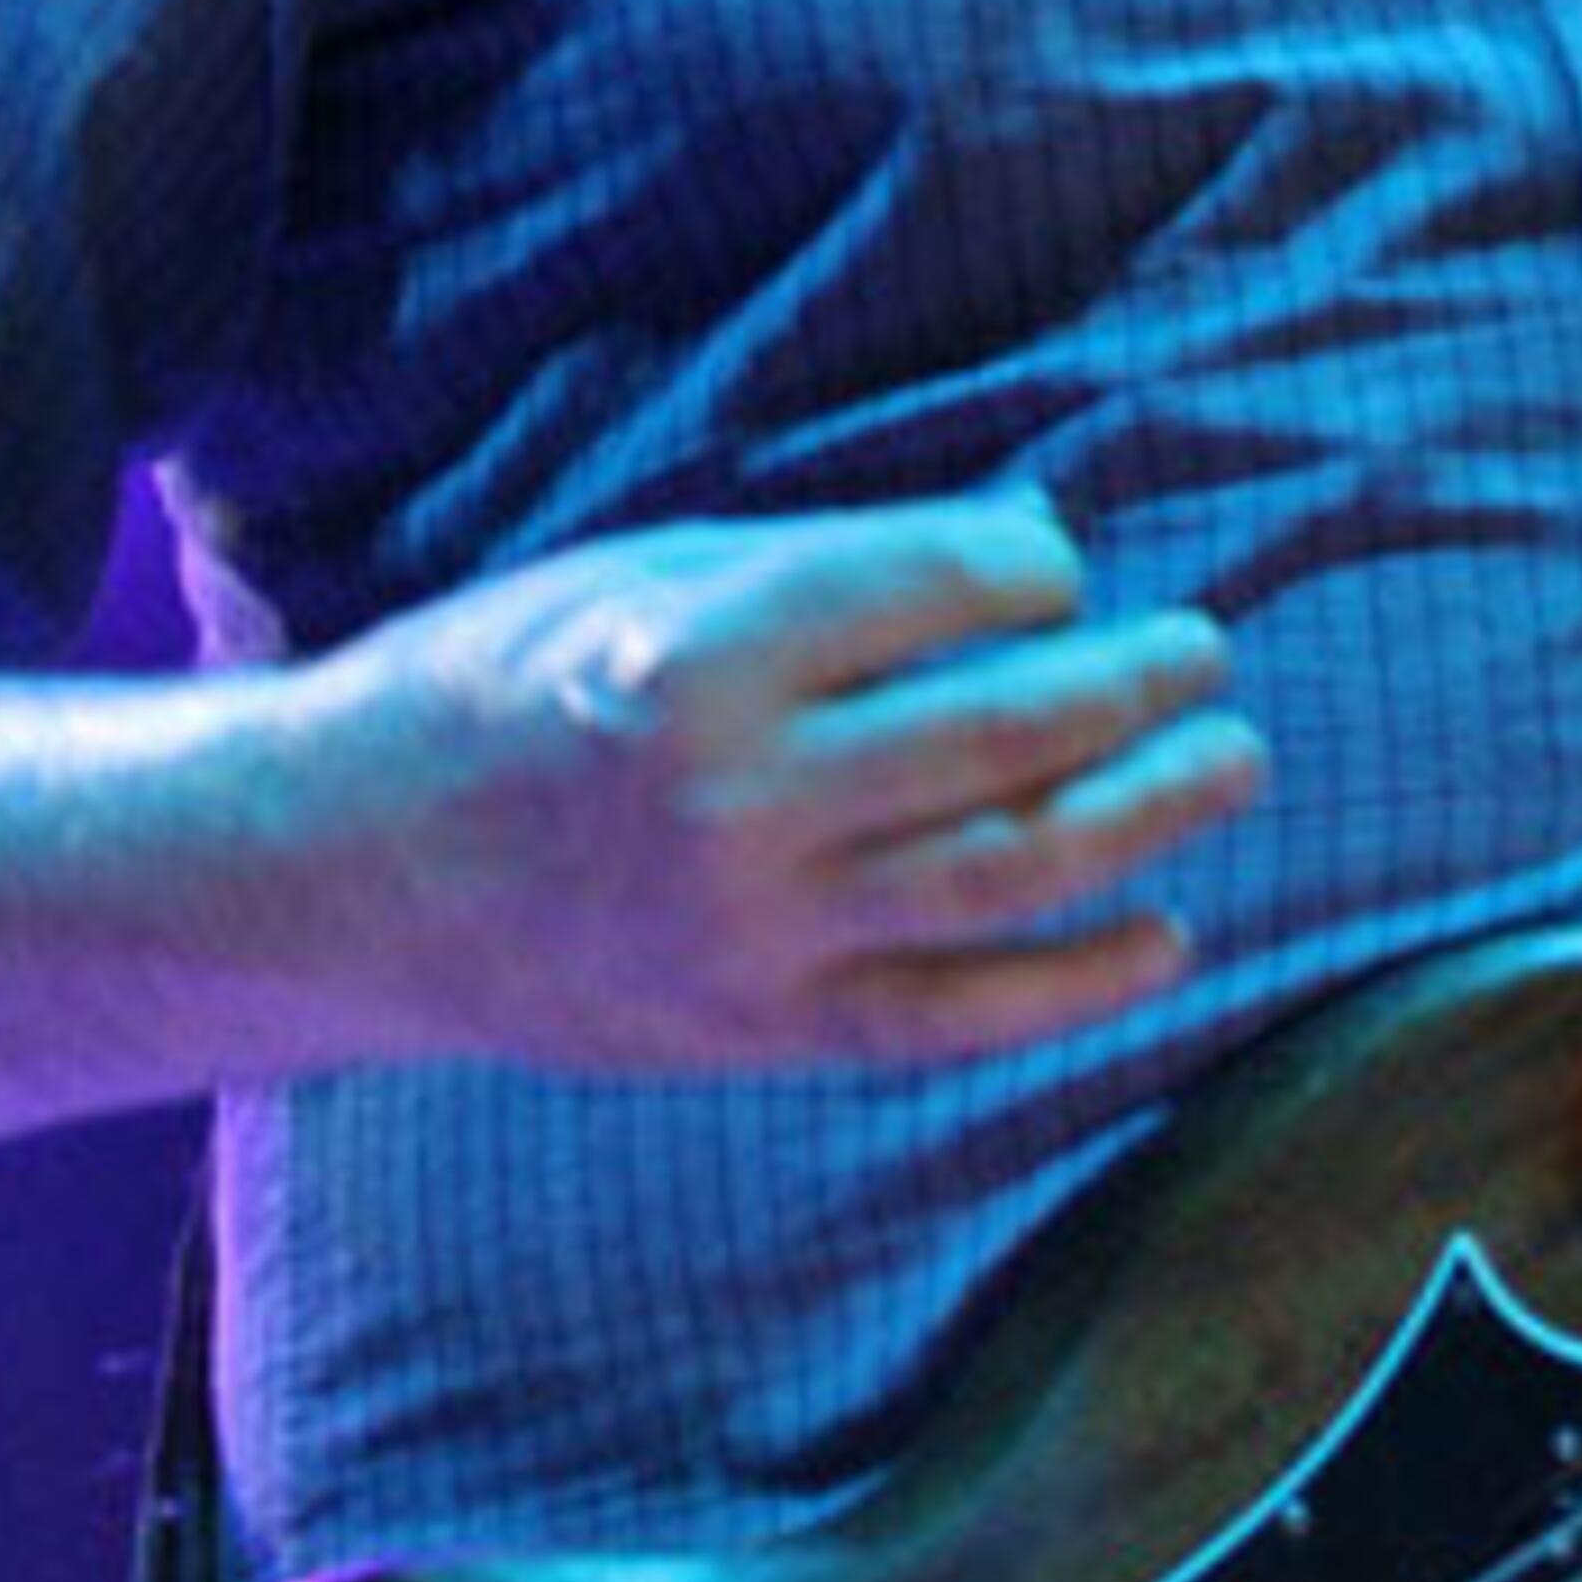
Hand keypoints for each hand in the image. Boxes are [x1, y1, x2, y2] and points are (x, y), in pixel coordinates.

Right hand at [291, 493, 1263, 1077]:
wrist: (351, 873)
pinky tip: (1170, 941)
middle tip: (1206, 655)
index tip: (1061, 568)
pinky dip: (1081, 987)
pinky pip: (959, 1019)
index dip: (1033, 570)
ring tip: (1231, 765)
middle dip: (1135, 685)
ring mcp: (753, 933)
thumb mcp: (641, 577)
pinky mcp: (760, 1033)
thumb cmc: (505, 687)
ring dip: (1148, 816)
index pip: (937, 589)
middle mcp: (735, 799)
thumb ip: (833, 568)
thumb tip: (1041, 548)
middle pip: (1004, 733)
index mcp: (700, 655)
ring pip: (1010, 871)